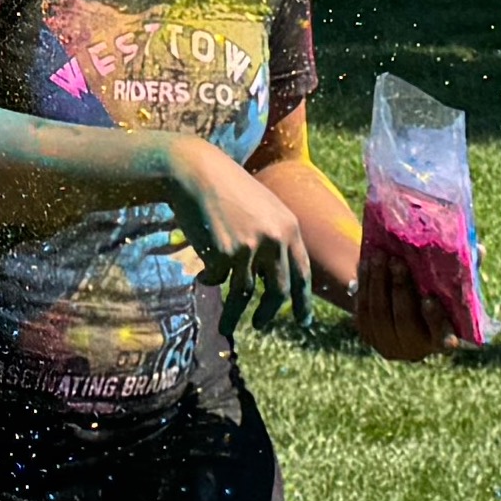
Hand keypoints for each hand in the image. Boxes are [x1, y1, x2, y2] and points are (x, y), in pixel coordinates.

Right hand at [165, 138, 311, 332]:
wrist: (196, 173)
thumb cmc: (225, 189)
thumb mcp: (261, 209)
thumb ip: (272, 238)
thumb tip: (268, 276)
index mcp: (289, 228)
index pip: (303, 273)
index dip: (304, 301)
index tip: (303, 321)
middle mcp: (275, 240)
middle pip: (279, 290)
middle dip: (270, 312)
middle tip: (261, 324)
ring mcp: (250, 247)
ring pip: (245, 294)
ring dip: (235, 315)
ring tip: (226, 327)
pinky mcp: (223, 253)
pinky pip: (216, 278)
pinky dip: (209, 280)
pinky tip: (202, 274)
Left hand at [352, 244, 458, 361]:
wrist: (400, 316)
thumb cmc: (435, 301)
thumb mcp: (452, 294)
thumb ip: (465, 276)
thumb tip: (479, 250)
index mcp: (440, 342)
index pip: (440, 336)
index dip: (434, 318)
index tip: (430, 299)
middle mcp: (412, 349)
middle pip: (403, 318)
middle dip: (399, 288)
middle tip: (397, 262)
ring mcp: (386, 343)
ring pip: (378, 312)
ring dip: (377, 281)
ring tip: (379, 257)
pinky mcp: (366, 334)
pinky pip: (362, 308)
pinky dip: (364, 284)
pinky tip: (366, 265)